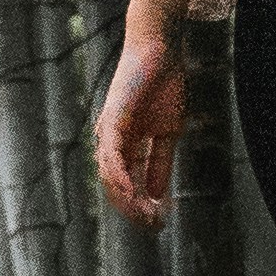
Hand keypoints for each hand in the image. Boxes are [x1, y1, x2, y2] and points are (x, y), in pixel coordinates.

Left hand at [94, 0, 190, 224]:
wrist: (160, 49)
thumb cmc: (163, 84)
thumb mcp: (167, 132)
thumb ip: (159, 162)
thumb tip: (155, 194)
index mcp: (122, 144)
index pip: (125, 184)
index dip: (139, 206)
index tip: (157, 224)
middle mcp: (109, 141)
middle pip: (114, 187)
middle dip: (133, 210)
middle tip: (153, 227)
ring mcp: (108, 131)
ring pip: (110, 177)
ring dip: (127, 201)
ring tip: (145, 217)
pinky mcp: (112, 121)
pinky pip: (112, 157)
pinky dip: (121, 179)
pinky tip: (133, 195)